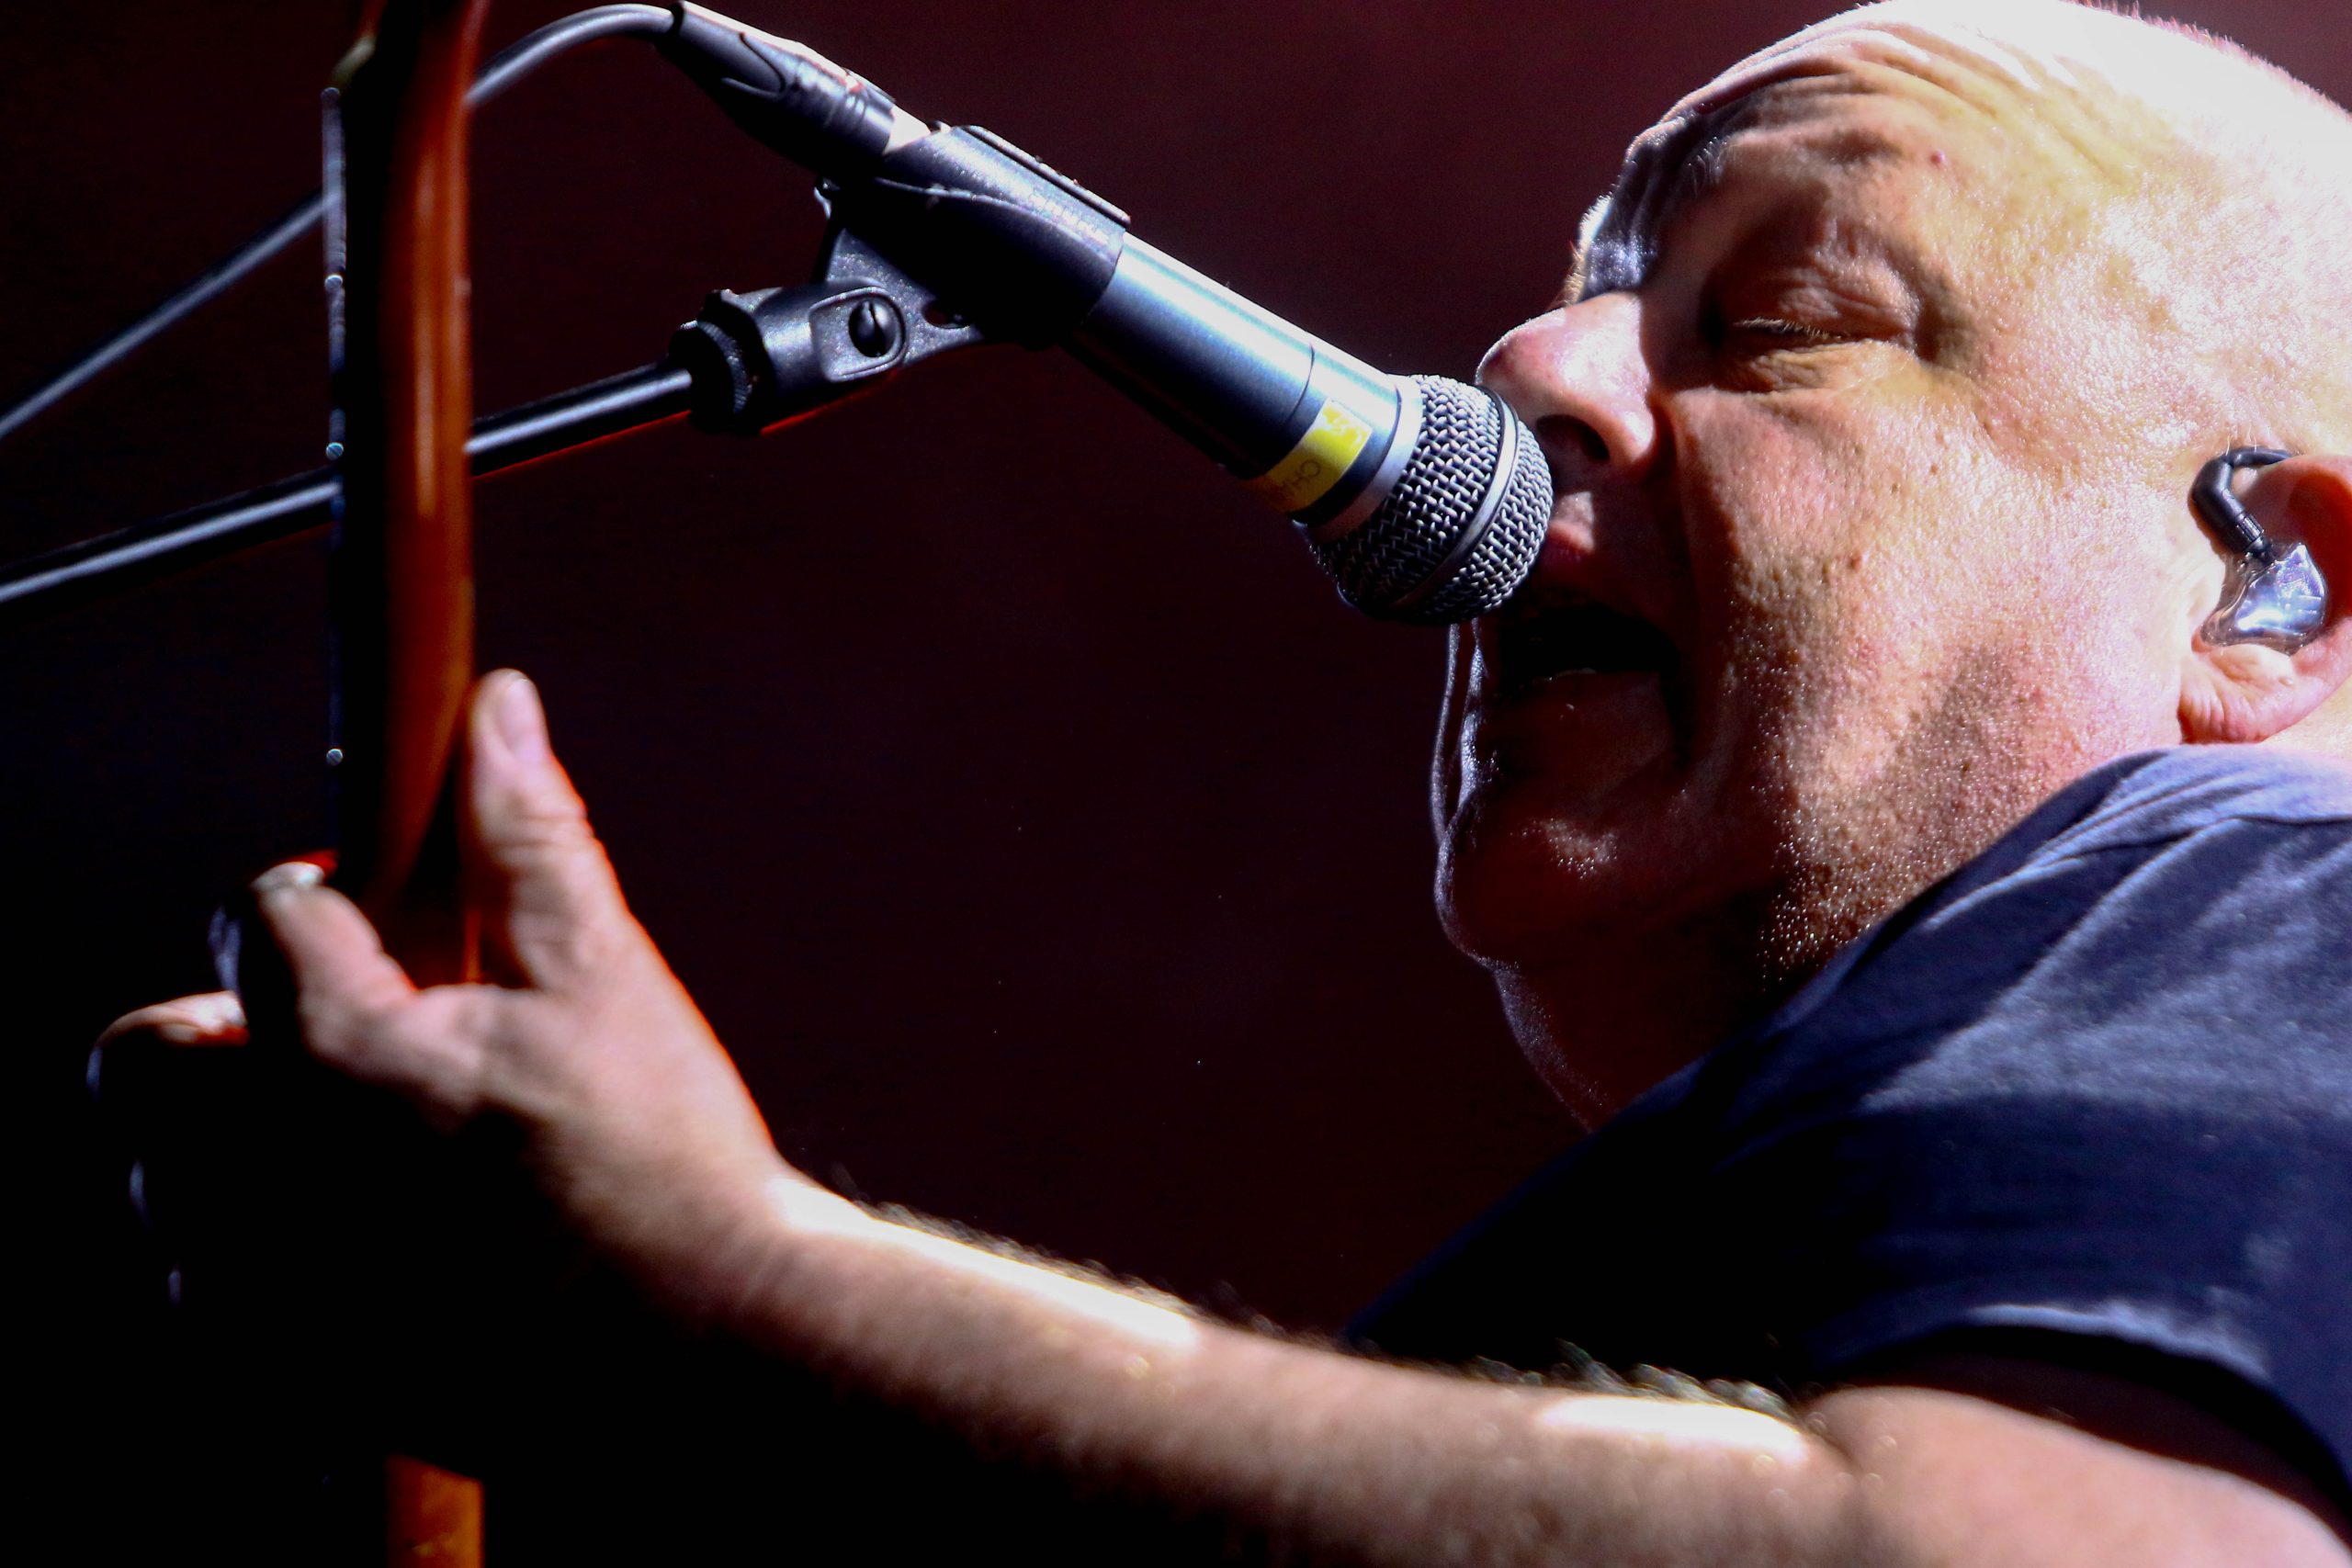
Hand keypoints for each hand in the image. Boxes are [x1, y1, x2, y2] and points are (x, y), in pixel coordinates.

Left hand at [101, 670, 799, 1322]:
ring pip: (159, 1180)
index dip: (327, 900)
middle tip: (335, 1036)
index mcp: (343, 1051)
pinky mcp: (284, 1365)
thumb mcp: (604, 973)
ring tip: (355, 1140)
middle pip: (146, 1054)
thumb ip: (528, 835)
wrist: (707, 1346)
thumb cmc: (663, 1163)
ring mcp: (267, 1278)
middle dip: (222, 1023)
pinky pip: (200, 1291)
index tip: (390, 929)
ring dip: (229, 1141)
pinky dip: (251, 1254)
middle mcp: (270, 1168)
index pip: (265, 915)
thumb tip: (498, 707)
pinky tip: (360, 1235)